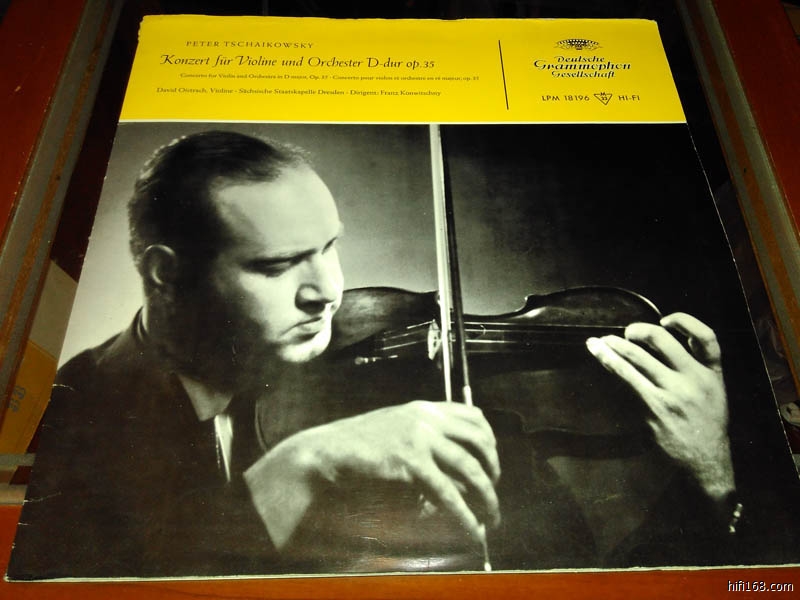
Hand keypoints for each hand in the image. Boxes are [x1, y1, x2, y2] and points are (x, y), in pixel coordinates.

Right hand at [244, 400, 499, 549]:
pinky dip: (464, 515)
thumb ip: (424, 436)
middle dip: (493, 469)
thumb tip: (454, 465)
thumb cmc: (359, 445)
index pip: (473, 415)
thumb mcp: (396, 429)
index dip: (490, 440)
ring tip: (491, 516)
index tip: (492, 461)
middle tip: (493, 491)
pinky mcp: (411, 462)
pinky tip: (471, 529)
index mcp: (424, 408)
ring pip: (470, 468)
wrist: (329, 451)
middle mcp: (426, 418)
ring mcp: (420, 438)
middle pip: (479, 441)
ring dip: (487, 496)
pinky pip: (448, 493)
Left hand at [586, 312, 734, 500]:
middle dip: (639, 331)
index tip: (666, 319)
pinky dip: (610, 361)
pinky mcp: (653, 407)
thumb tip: (663, 339)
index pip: (707, 337)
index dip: (685, 321)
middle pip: (663, 342)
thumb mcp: (714, 391)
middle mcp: (694, 380)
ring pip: (638, 358)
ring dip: (615, 345)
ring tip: (600, 341)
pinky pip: (627, 377)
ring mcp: (673, 394)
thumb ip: (697, 365)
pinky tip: (598, 353)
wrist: (705, 462)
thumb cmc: (704, 423)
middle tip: (626, 333)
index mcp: (712, 373)